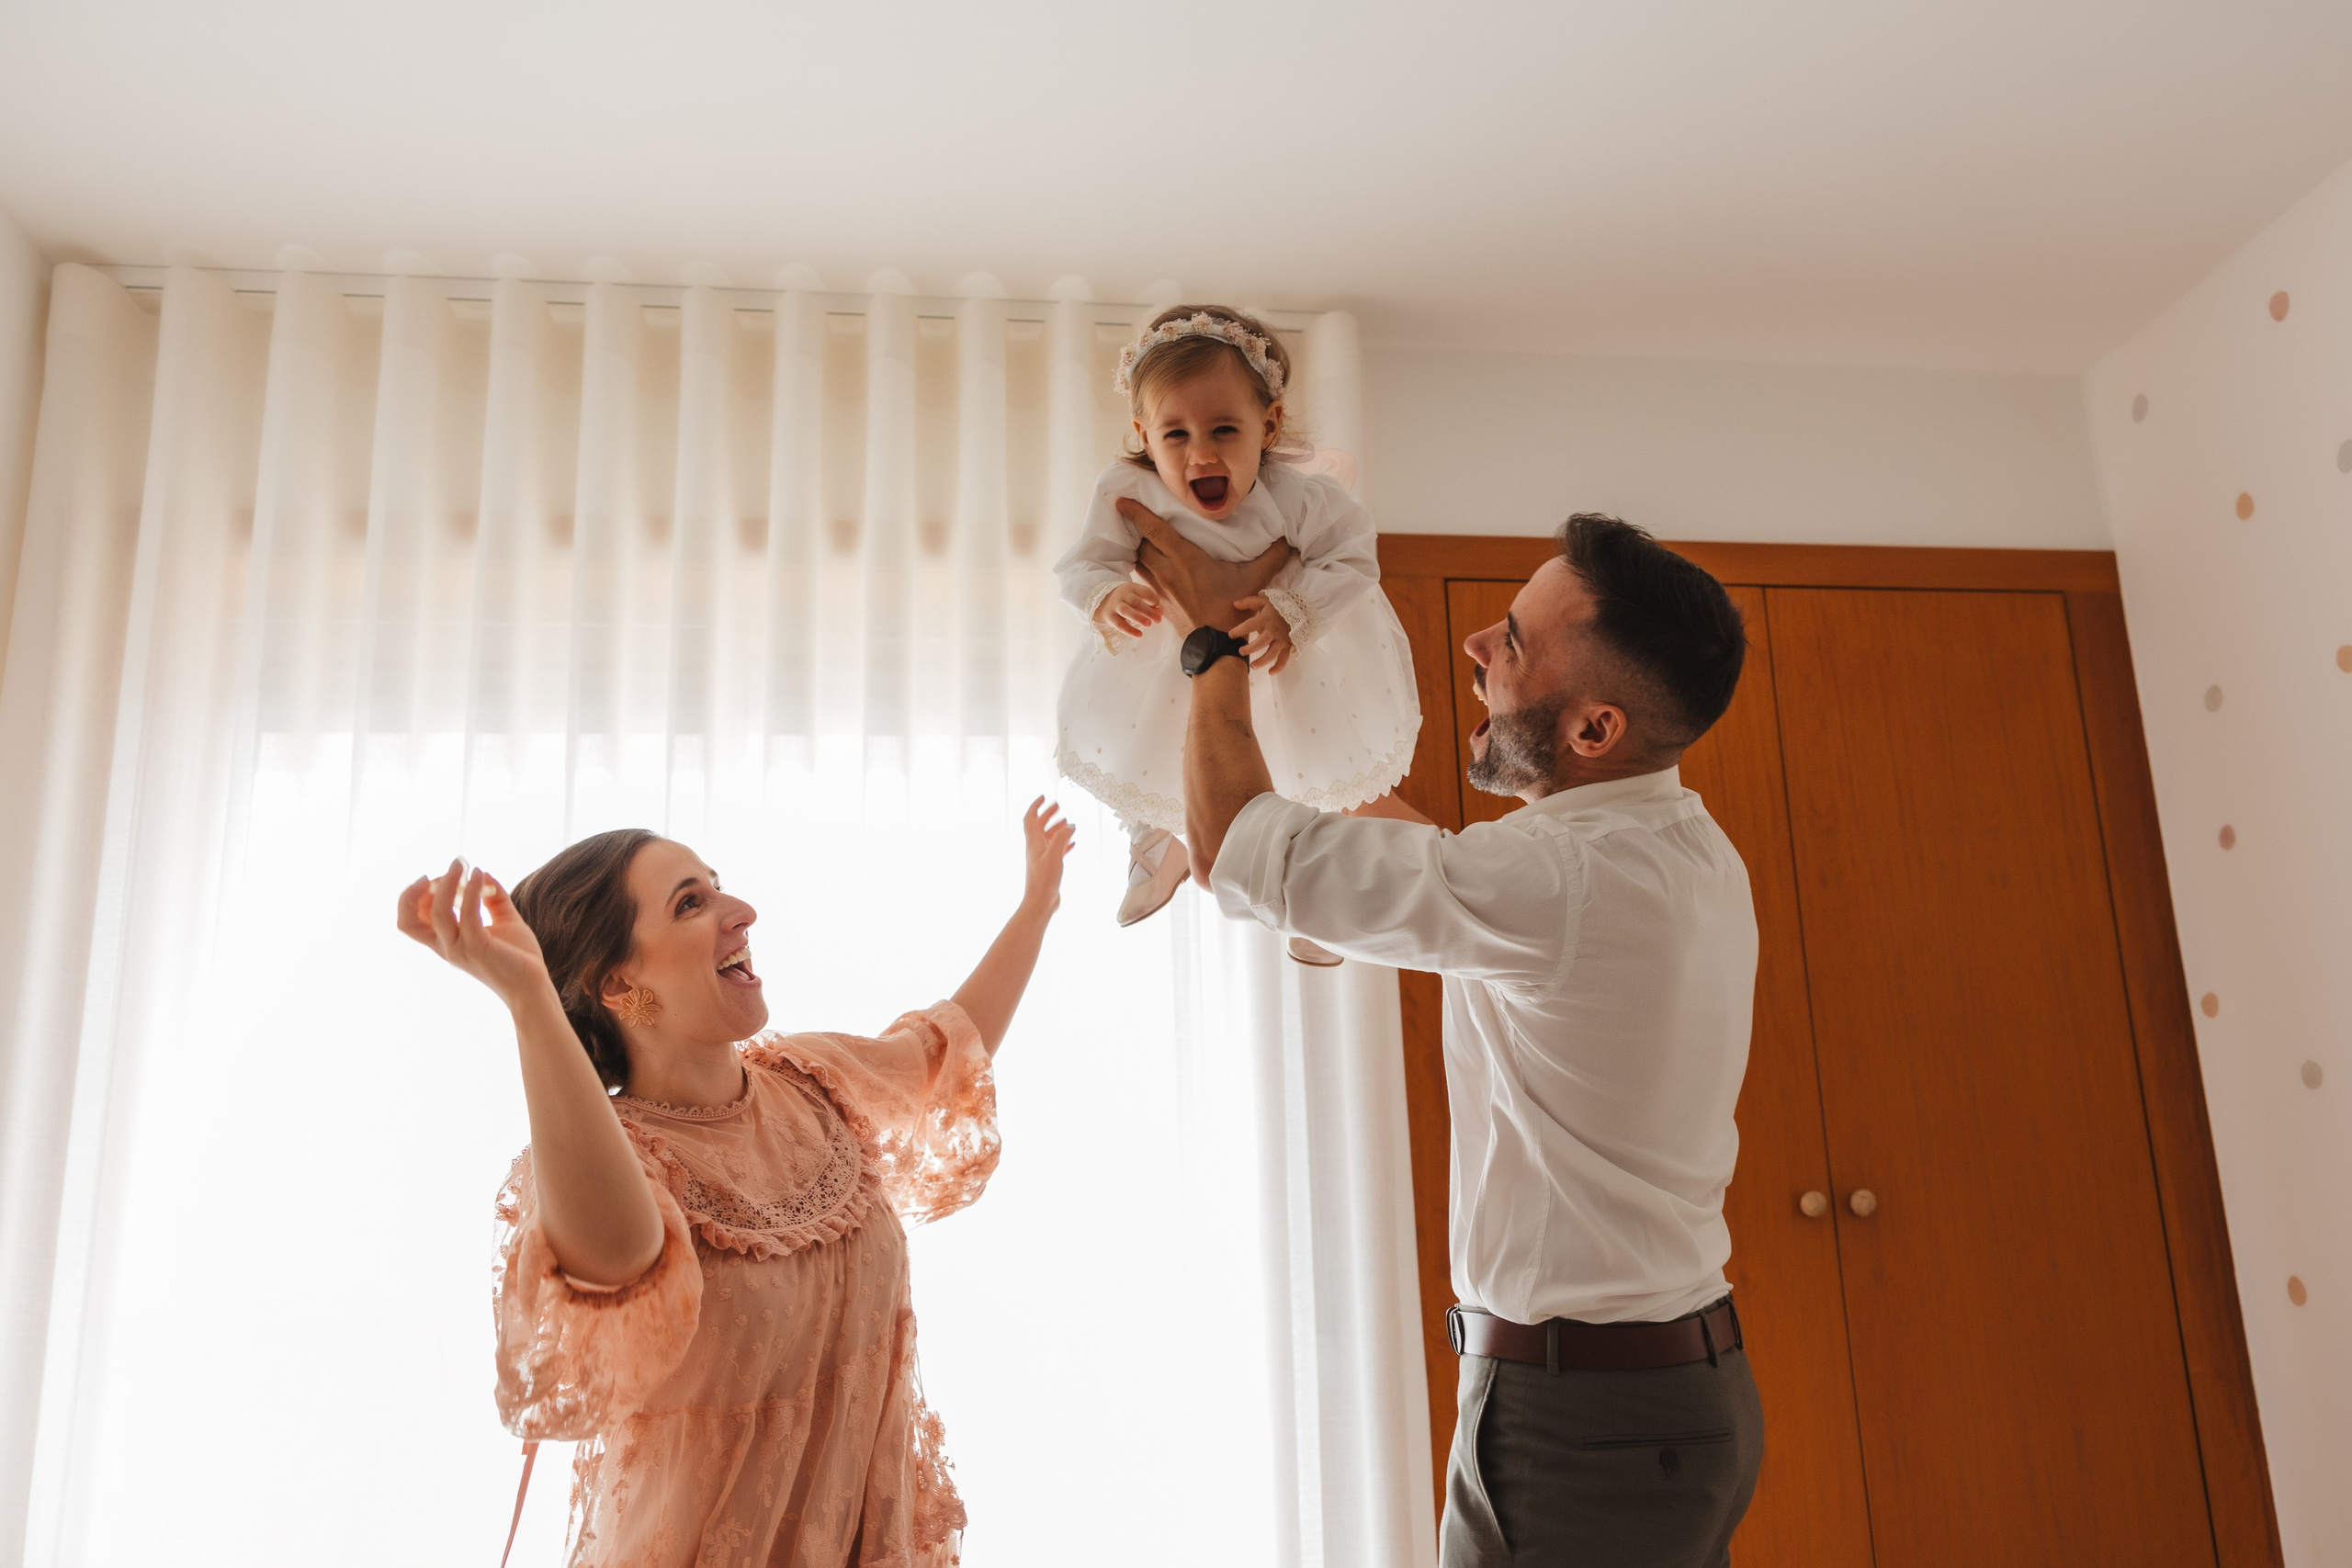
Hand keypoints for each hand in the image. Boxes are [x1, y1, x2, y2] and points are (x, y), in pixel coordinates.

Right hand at [396, 858, 554, 1009]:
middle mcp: (447, 946)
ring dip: (447, 882)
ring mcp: (460, 948)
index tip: (438, 877)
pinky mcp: (478, 947)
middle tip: (437, 873)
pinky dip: (473, 890)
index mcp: (446, 941)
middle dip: (413, 892)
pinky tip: (482, 875)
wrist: (534, 985)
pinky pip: (468, 913)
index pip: (411, 920)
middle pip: (407, 921)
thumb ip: (492, 898)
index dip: (415, 895)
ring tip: (462, 864)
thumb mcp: (503, 920)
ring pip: (437, 912)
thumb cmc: (518, 956)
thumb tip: (483, 873)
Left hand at [1021, 797, 1076, 914]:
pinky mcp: (1049, 867)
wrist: (1040, 901)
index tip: (1043, 797)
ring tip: (1069, 823)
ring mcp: (1042, 857)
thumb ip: (1062, 837)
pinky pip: (1056, 851)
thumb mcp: (1054, 854)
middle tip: (1058, 806)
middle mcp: (1036, 848)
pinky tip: (1073, 843)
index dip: (1035, 806)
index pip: (1030, 818)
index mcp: (1033, 842)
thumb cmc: (1044, 879)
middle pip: (1040, 826)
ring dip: (1057, 828)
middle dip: (1048, 814)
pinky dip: (1064, 844)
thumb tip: (1070, 825)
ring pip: (1049, 838)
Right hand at [1093, 582, 1163, 638]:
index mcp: (1132, 588)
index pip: (1144, 592)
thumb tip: (1160, 613)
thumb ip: (1150, 605)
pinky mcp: (1110, 617)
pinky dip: (1129, 630)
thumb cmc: (1128, 600)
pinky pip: (1119, 624)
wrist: (1104, 602)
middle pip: (1135, 602)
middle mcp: (1122, 596)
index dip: (1152, 599)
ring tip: (1149, 624)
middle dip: (1148, 611)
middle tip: (1158, 620)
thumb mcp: (1138, 598)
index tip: (1157, 606)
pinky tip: (1139, 634)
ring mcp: (1115, 606)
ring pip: (1126, 611)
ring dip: (1138, 618)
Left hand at [1120, 497, 1294, 635]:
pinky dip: (1139, 566)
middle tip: (1128, 512)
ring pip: (1137, 560)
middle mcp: (1166, 572)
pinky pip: (1141, 578)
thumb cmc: (1232, 609)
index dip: (1137, 513)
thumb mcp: (1255, 579)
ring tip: (1133, 534)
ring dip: (1135, 546)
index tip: (1121, 501)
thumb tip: (1290, 539)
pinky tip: (1145, 561)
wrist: (1215, 645)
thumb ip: (1273, 555)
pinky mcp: (1158, 601)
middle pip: (1140, 542)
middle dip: (1133, 527)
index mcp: (1185, 560)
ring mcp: (1159, 588)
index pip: (1154, 530)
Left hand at [1232, 596, 1295, 673]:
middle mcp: (1273, 631)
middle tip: (1240, 651)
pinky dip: (1278, 667)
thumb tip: (1234, 604)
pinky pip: (1284, 658)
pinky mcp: (1288, 646)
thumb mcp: (1265, 600)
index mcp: (1265, 619)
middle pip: (1261, 642)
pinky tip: (1270, 672)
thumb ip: (1249, 602)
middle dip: (1250, 648)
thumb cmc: (1280, 606)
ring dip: (1262, 661)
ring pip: (1272, 653)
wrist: (1302, 609)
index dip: (1239, 630)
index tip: (1230, 635)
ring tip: (1252, 666)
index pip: (1250, 625)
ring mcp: (1281, 640)